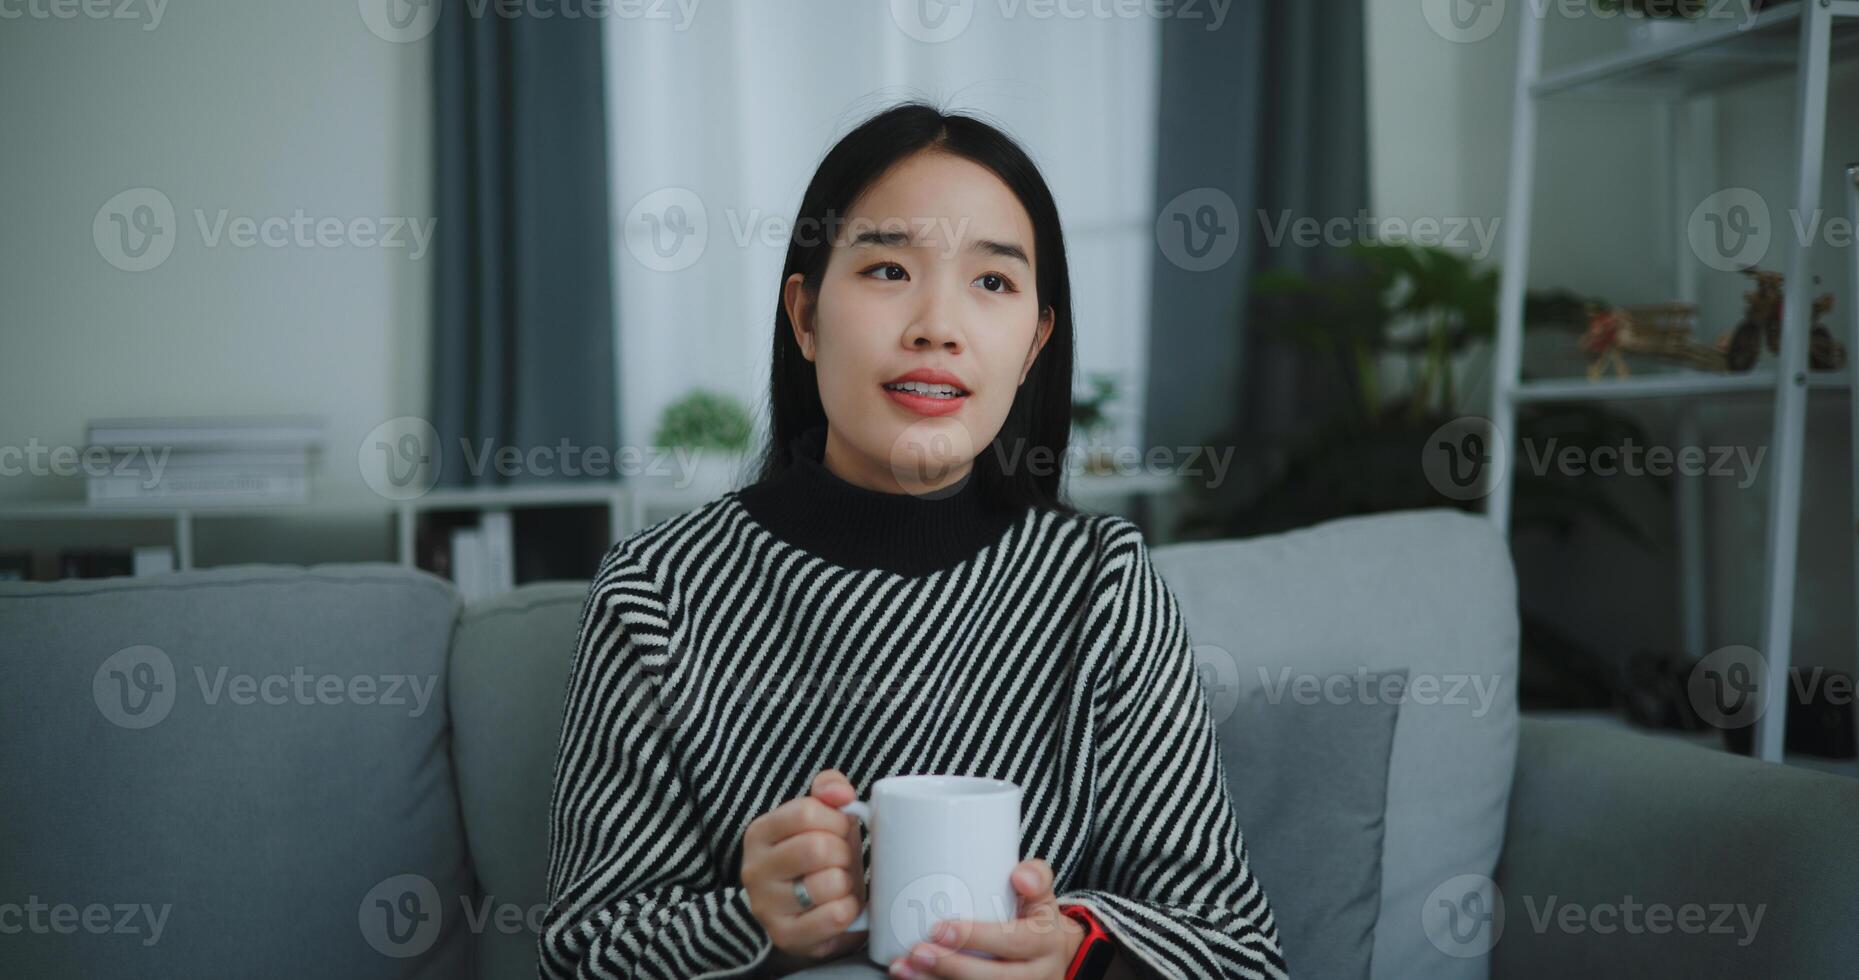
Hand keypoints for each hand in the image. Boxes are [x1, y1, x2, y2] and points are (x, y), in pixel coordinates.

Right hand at [741, 769, 869, 969]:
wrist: (803, 912)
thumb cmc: (816, 858)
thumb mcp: (820, 817)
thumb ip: (829, 789)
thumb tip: (842, 793)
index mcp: (760, 833)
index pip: (806, 812)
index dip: (836, 820)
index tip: (840, 830)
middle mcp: (754, 870)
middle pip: (817, 848)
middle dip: (844, 853)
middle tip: (842, 860)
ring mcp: (766, 906)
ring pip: (828, 884)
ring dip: (847, 883)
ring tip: (839, 884)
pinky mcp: (786, 936)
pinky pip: (835, 917)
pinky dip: (849, 909)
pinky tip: (842, 906)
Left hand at [887, 858, 1084, 978]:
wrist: (1053, 957)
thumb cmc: (1037, 920)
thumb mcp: (1044, 895)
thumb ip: (1036, 876)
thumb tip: (1020, 875)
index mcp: (1047, 942)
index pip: (1015, 941)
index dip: (978, 937)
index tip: (940, 928)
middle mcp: (1038, 974)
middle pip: (996, 978)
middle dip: (952, 966)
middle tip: (917, 950)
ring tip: (905, 968)